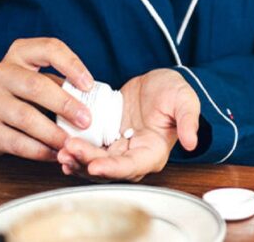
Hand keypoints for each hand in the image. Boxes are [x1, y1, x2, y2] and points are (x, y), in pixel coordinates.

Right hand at [0, 37, 94, 161]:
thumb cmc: (18, 91)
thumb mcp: (36, 76)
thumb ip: (61, 83)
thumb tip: (97, 100)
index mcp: (20, 53)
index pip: (49, 49)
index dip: (72, 65)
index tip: (89, 85)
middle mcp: (3, 74)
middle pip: (36, 86)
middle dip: (65, 104)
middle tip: (87, 120)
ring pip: (26, 117)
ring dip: (54, 132)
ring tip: (72, 142)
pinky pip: (17, 143)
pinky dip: (40, 151)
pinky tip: (56, 153)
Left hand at [58, 69, 199, 180]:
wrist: (156, 83)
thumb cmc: (172, 91)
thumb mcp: (185, 100)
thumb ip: (188, 121)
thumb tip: (192, 142)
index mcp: (154, 152)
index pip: (133, 167)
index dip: (113, 169)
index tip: (95, 165)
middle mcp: (134, 157)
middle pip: (108, 169)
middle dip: (87, 163)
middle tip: (69, 150)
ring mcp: (118, 151)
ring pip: (95, 165)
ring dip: (78, 161)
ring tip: (62, 151)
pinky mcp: (106, 142)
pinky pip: (89, 153)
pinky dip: (76, 154)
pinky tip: (61, 149)